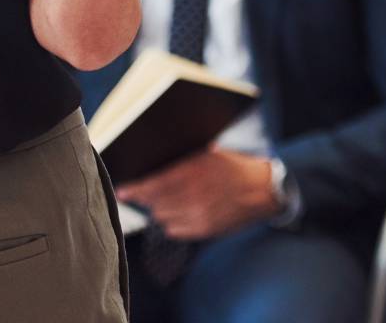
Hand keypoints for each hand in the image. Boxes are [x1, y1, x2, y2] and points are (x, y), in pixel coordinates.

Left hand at [114, 148, 278, 240]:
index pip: (153, 185)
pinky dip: (172, 222)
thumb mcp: (209, 155)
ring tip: (165, 201)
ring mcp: (199, 215)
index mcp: (194, 172)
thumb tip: (156, 167)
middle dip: (147, 199)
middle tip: (145, 194)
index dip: (134, 190)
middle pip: (155, 203)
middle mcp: (194, 195)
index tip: (123, 191)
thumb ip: (184, 161)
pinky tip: (178, 212)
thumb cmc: (234, 167)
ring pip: (163, 217)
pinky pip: (175, 230)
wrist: (262, 189)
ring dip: (159, 210)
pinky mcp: (205, 229)